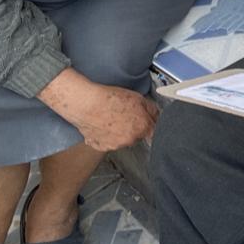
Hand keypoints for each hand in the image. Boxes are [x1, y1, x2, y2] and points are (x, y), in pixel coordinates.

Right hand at [39, 69, 158, 150]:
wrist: (86, 104)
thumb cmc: (109, 99)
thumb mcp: (138, 98)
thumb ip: (151, 109)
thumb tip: (156, 114)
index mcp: (142, 128)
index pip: (154, 133)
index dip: (150, 126)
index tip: (148, 123)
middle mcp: (129, 140)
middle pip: (137, 136)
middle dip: (134, 127)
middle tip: (124, 114)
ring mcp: (114, 145)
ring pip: (122, 139)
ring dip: (119, 132)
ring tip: (111, 117)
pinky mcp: (100, 146)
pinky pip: (107, 141)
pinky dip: (106, 135)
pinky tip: (102, 123)